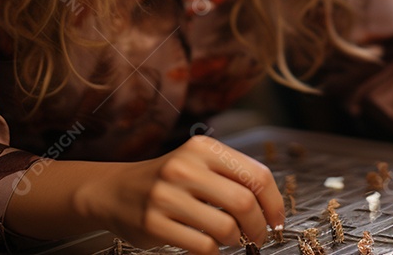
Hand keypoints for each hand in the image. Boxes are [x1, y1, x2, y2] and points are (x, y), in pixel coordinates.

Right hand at [78, 135, 283, 253]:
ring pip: (225, 228)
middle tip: (257, 237)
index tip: (276, 220)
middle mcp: (185, 167)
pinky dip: (213, 252)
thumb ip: (233, 176)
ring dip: (235, 240)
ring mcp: (167, 196)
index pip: (257, 175)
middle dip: (258, 227)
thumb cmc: (170, 180)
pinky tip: (209, 246)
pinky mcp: (155, 224)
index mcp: (203, 148)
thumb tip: (271, 209)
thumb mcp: (199, 164)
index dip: (274, 203)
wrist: (115, 191)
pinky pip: (202, 246)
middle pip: (244, 203)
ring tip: (229, 239)